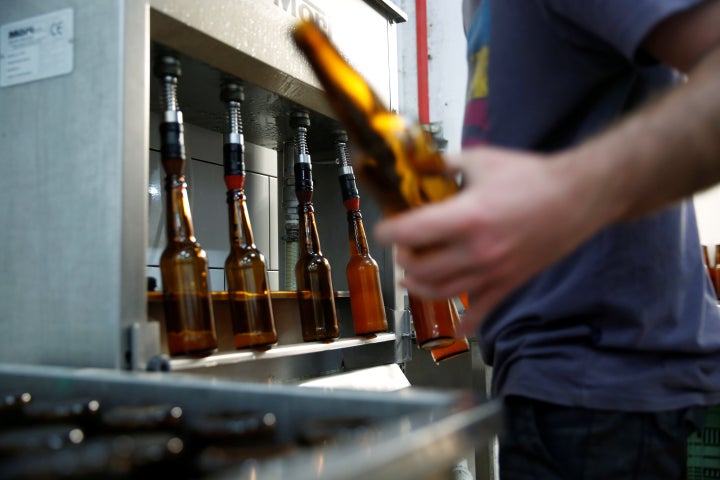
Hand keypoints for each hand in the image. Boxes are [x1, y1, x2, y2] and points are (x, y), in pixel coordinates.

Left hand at [374, 146, 605, 334]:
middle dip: (403, 258)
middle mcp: (475, 251)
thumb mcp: (482, 160)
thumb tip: (420, 166)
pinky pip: (483, 312)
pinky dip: (466, 324)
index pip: (409, 233)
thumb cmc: (530, 176)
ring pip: (442, 293)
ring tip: (411, 277)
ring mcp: (492, 272)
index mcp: (466, 217)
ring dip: (419, 286)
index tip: (383, 229)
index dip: (388, 232)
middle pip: (420, 269)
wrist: (578, 197)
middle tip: (402, 247)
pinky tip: (456, 328)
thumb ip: (445, 165)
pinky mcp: (509, 283)